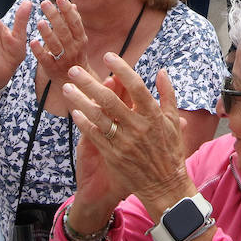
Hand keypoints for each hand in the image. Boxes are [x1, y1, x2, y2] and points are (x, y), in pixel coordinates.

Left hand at [27, 0, 92, 83]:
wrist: (74, 81)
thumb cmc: (75, 55)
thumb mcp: (78, 40)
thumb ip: (74, 23)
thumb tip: (72, 5)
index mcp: (81, 39)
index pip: (75, 22)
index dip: (68, 10)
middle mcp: (74, 49)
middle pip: (64, 31)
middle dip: (54, 16)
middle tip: (44, 3)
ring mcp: (64, 60)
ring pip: (56, 45)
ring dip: (47, 33)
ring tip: (39, 22)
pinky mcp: (53, 69)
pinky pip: (46, 59)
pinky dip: (39, 51)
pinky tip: (33, 42)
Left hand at [62, 56, 191, 214]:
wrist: (164, 185)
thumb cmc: (170, 150)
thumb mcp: (173, 121)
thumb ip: (167, 94)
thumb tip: (161, 71)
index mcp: (154, 116)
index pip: (137, 87)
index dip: (122, 70)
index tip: (108, 56)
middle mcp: (138, 127)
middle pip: (111, 100)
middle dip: (90, 83)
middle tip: (75, 70)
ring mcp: (124, 142)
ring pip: (98, 117)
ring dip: (80, 101)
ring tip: (67, 87)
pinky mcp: (113, 155)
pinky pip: (95, 136)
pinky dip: (84, 122)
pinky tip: (74, 111)